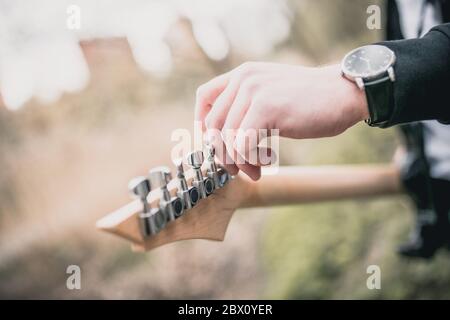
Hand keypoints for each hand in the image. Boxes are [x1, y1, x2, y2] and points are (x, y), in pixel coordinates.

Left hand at [195, 62, 368, 179]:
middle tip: (238, 169)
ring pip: (227, 138)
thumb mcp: (272, 95)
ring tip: (256, 170)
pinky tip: (268, 162)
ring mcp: (254, 91)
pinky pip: (243, 144)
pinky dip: (251, 161)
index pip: (204, 97)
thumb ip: (248, 107)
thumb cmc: (311, 102)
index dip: (203, 125)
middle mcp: (244, 79)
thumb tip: (225, 139)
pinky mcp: (267, 107)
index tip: (217, 146)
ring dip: (240, 162)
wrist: (344, 93)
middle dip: (223, 154)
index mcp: (242, 74)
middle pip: (213, 125)